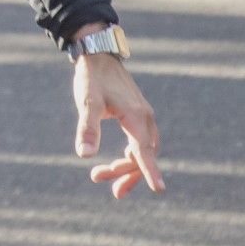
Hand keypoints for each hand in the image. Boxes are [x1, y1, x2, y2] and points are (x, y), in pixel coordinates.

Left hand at [72, 51, 164, 197]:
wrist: (99, 55)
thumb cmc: (93, 78)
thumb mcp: (87, 102)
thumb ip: (88, 128)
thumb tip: (85, 155)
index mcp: (136, 116)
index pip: (144, 150)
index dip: (150, 171)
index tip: (159, 189)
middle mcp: (145, 118)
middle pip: (142, 155)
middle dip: (124, 172)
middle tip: (97, 178)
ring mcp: (144, 117)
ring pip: (141, 151)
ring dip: (124, 167)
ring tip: (99, 176)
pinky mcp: (138, 116)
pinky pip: (140, 143)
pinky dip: (129, 156)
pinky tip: (115, 163)